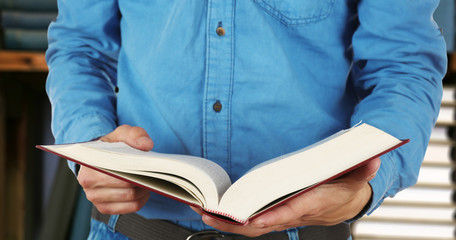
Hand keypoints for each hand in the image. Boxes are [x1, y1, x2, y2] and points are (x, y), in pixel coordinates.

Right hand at [77, 125, 153, 214]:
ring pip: (130, 199)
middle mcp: (88, 183)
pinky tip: (144, 190)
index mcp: (90, 164)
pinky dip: (141, 199)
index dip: (136, 169)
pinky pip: (130, 207)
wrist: (102, 157)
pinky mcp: (104, 208)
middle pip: (127, 188)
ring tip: (148, 179)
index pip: (118, 172)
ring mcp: (95, 198)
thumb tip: (146, 145)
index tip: (147, 165)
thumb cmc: (113, 145)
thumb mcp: (123, 133)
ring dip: (143, 190)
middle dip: (143, 180)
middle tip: (151, 173)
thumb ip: (135, 134)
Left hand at [192, 157, 380, 236]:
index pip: (289, 212)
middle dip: (234, 221)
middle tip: (209, 211)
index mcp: (311, 204)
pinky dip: (233, 217)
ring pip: (252, 225)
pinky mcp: (275, 214)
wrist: (345, 202)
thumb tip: (373, 159)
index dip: (269, 216)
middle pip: (261, 224)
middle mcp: (293, 214)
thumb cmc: (347, 187)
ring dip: (227, 220)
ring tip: (202, 210)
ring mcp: (282, 216)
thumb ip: (364, 169)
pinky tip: (215, 209)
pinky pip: (252, 220)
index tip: (249, 216)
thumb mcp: (358, 176)